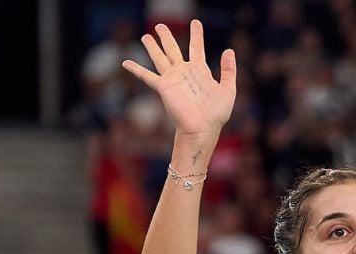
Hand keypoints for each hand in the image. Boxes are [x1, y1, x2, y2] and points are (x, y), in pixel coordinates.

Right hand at [122, 20, 236, 138]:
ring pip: (160, 57)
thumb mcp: (227, 89)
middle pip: (173, 49)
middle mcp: (184, 72)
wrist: (203, 128)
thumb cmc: (216, 114)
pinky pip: (147, 76)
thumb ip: (228, 70)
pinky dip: (136, 69)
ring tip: (146, 36)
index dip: (196, 35)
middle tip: (160, 25)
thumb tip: (229, 50)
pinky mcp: (163, 87)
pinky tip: (125, 62)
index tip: (195, 23)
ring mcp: (172, 79)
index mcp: (200, 71)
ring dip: (152, 46)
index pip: (196, 47)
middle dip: (167, 37)